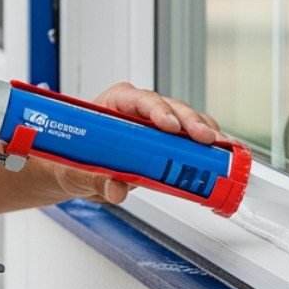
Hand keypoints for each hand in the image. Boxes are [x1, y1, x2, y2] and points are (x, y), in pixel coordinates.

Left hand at [0, 82, 228, 209]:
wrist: (70, 171)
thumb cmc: (70, 159)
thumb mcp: (77, 171)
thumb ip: (96, 179)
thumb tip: (117, 190)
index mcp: (111, 104)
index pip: (137, 98)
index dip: (156, 109)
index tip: (167, 125)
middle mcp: (134, 110)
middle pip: (167, 107)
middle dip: (187, 121)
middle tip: (202, 139)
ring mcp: (152, 125)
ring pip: (183, 120)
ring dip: (202, 132)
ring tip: (217, 146)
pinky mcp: (164, 143)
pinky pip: (186, 139)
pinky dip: (203, 146)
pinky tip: (218, 154)